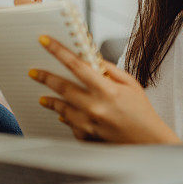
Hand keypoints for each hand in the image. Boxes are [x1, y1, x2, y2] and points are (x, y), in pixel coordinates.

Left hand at [29, 35, 180, 144]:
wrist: (149, 143)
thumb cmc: (142, 112)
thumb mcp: (131, 84)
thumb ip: (110, 70)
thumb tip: (91, 59)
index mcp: (107, 90)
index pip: (77, 65)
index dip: (58, 51)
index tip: (44, 41)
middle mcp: (95, 107)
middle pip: (62, 87)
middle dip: (45, 77)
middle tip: (34, 72)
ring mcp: (89, 124)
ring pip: (61, 109)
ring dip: (50, 101)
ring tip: (43, 96)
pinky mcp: (87, 137)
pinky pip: (70, 125)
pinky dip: (66, 118)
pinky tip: (63, 115)